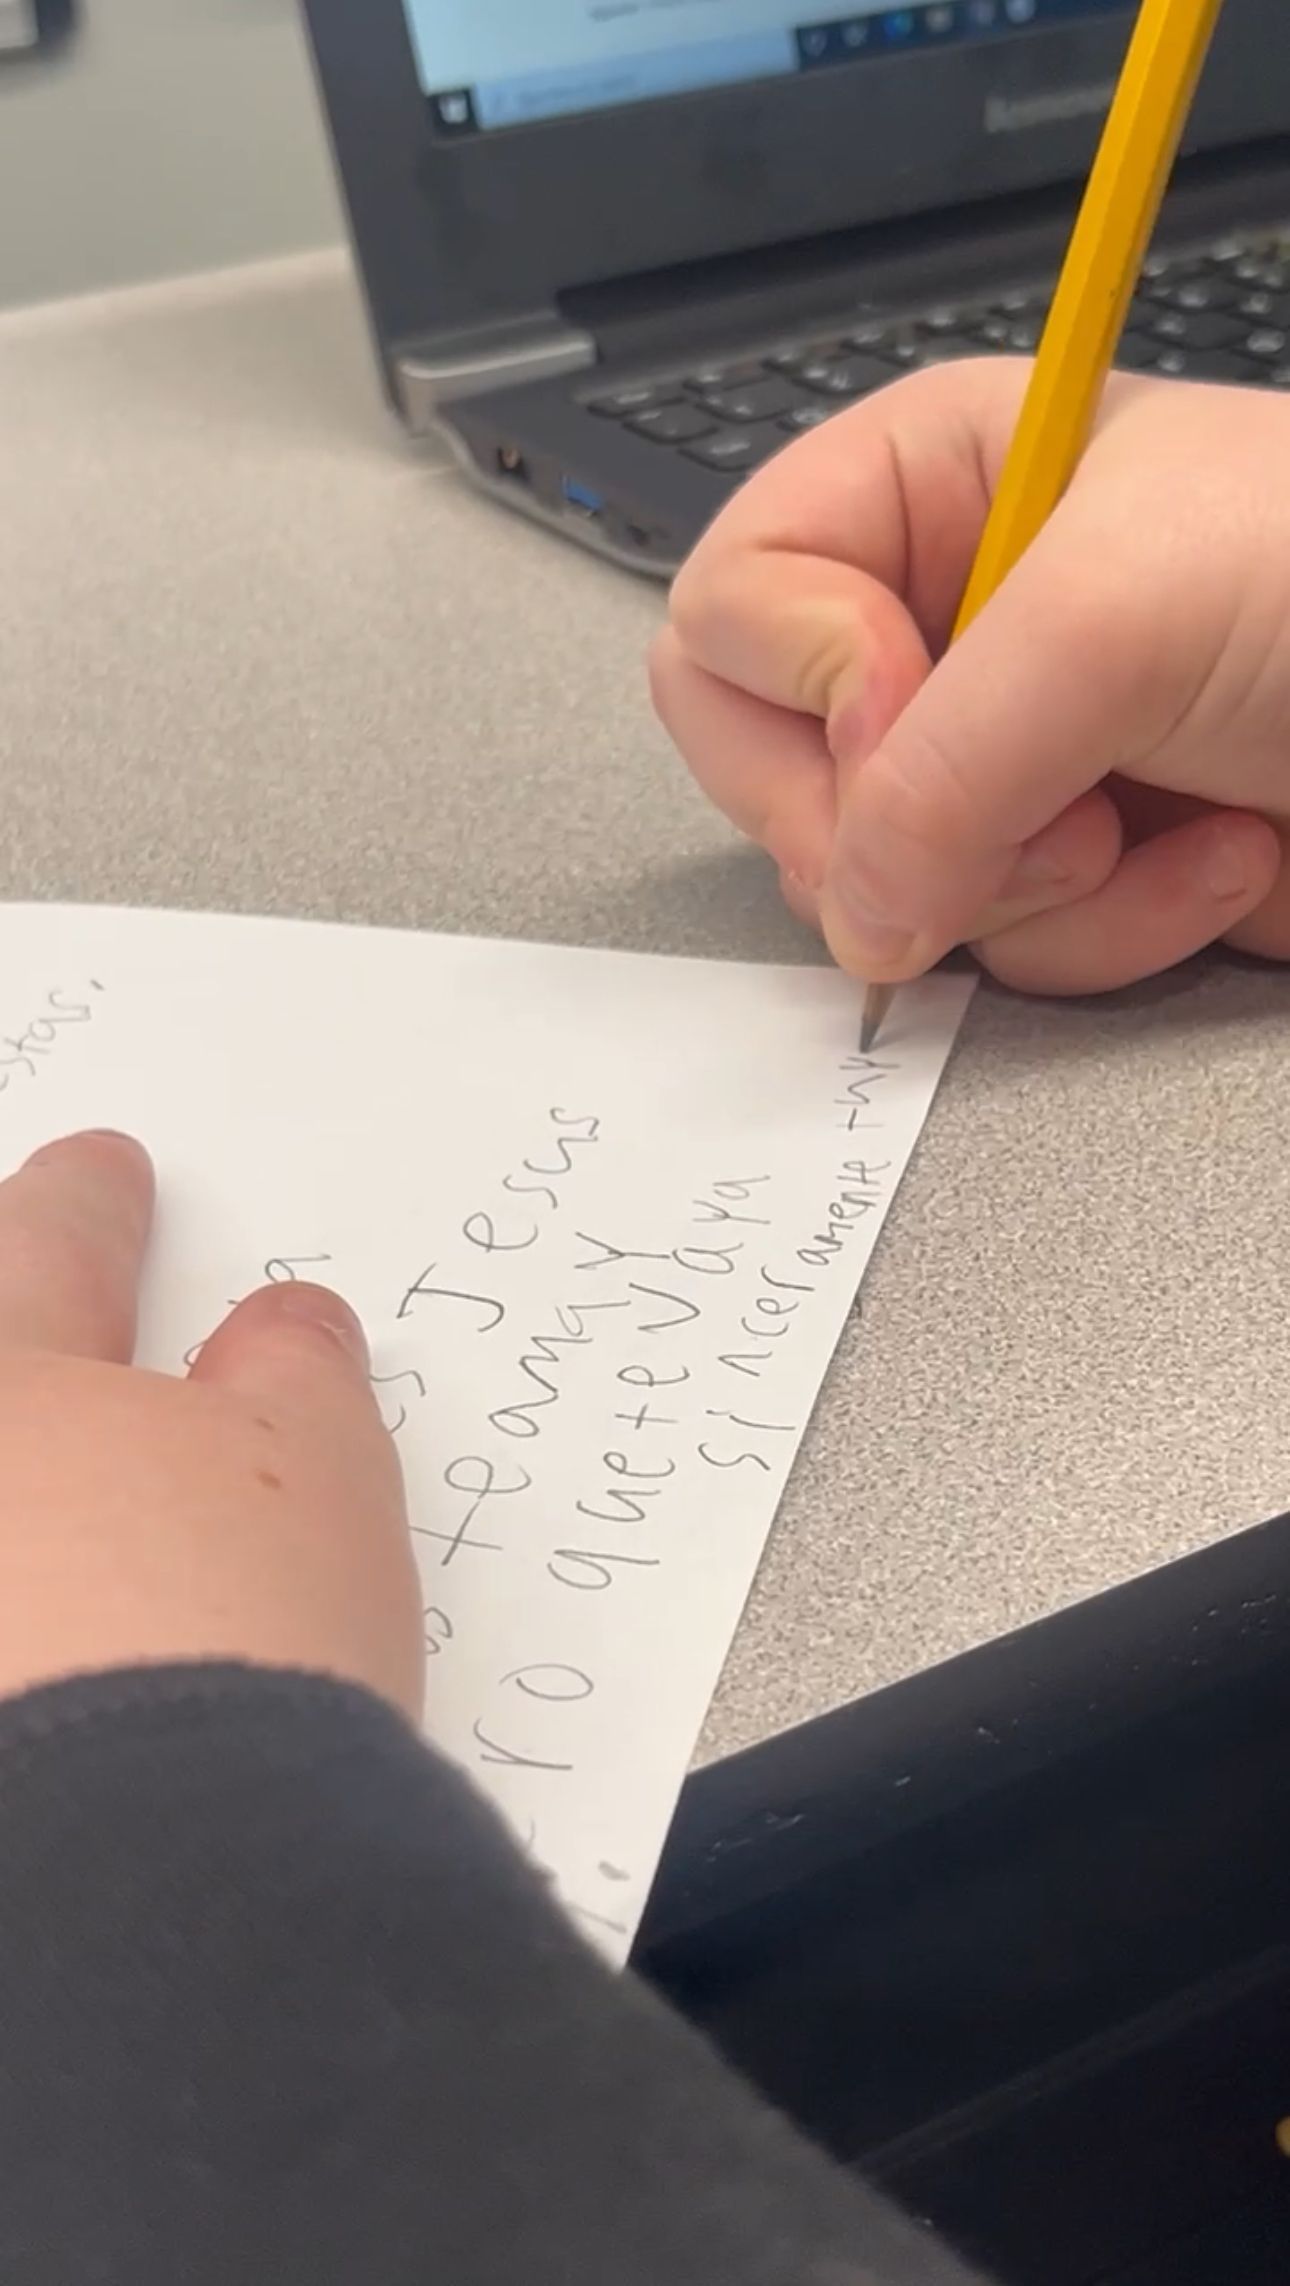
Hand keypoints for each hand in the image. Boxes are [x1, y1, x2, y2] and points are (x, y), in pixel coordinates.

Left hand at [0, 1131, 421, 1712]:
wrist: (140, 1899)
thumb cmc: (221, 1645)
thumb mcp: (311, 1469)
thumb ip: (292, 1372)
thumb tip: (282, 1328)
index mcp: (0, 1394)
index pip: (44, 1251)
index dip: (87, 1208)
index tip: (104, 1171)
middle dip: (12, 1315)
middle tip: (38, 1269)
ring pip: (0, 1530)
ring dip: (30, 1490)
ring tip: (62, 1494)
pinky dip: (25, 1624)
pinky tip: (49, 1655)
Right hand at [652, 360, 1289, 992]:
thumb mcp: (1122, 615)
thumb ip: (943, 760)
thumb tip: (853, 909)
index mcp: (932, 487)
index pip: (735, 605)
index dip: (806, 684)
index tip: (916, 713)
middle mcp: (947, 623)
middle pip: (776, 767)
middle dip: (900, 820)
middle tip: (1014, 808)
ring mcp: (1008, 758)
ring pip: (887, 887)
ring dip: (1035, 890)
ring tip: (1153, 822)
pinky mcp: (1074, 864)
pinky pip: (999, 947)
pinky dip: (1112, 937)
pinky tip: (1215, 863)